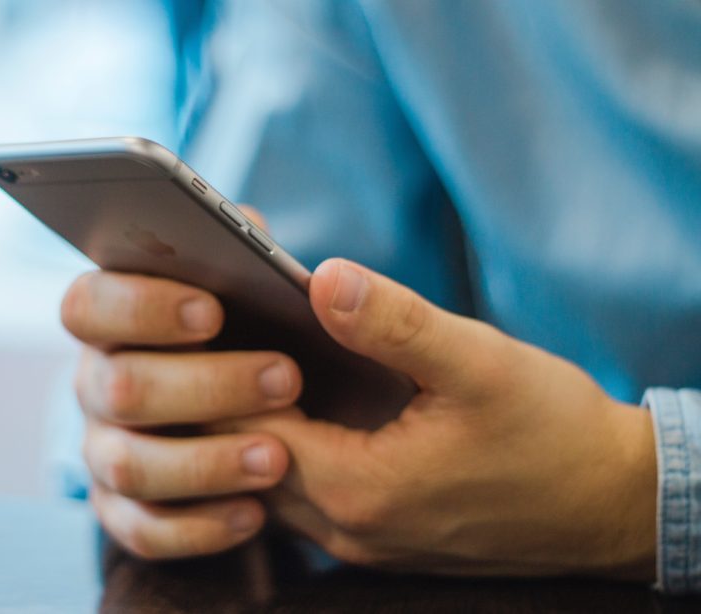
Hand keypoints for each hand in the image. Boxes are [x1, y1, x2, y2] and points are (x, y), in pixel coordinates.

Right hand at [61, 212, 301, 557]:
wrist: (272, 411)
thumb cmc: (254, 330)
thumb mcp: (251, 284)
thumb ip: (245, 250)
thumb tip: (251, 231)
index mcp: (111, 317)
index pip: (89, 305)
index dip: (141, 307)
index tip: (213, 312)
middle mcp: (95, 383)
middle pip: (117, 387)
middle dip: (205, 386)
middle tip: (285, 379)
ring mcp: (103, 450)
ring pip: (128, 465)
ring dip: (204, 462)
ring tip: (278, 457)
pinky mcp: (124, 510)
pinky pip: (144, 530)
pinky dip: (198, 527)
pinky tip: (255, 513)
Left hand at [225, 258, 656, 579]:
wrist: (612, 504)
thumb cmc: (554, 435)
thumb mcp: (479, 363)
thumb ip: (394, 322)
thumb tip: (322, 277)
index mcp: (356, 488)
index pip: (245, 428)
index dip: (222, 371)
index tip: (211, 319)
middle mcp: (344, 528)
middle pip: (246, 459)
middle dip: (225, 397)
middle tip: (218, 332)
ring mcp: (359, 540)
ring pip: (270, 480)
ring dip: (254, 425)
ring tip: (250, 359)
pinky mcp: (377, 536)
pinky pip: (305, 492)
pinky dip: (289, 447)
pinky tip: (300, 400)